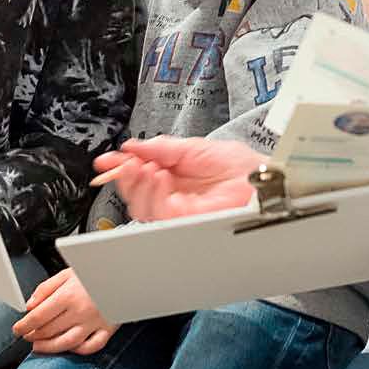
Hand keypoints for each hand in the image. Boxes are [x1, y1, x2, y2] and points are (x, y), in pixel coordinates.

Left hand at [12, 268, 113, 354]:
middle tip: (27, 335)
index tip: (17, 329)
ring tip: (39, 347)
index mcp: (67, 295)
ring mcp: (94, 322)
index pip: (38, 316)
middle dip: (33, 335)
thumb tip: (29, 305)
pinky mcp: (107, 329)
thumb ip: (46, 288)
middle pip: (49, 331)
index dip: (23, 325)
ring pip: (66, 343)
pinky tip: (68, 347)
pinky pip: (91, 347)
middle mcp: (80, 311)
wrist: (124, 273)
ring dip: (49, 347)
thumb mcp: (67, 272)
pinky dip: (78, 350)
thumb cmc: (95, 271)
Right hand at [92, 137, 260, 220]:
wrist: (261, 178)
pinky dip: (152, 194)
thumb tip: (133, 146)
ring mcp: (178, 211)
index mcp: (175, 178)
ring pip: (140, 207)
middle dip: (125, 176)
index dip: (120, 168)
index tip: (107, 160)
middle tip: (125, 162)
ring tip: (145, 166)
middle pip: (135, 195)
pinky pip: (157, 213)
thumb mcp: (195, 147)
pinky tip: (158, 176)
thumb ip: (162, 148)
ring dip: (137, 184)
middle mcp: (174, 196)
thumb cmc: (241, 165)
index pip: (140, 176)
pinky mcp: (185, 222)